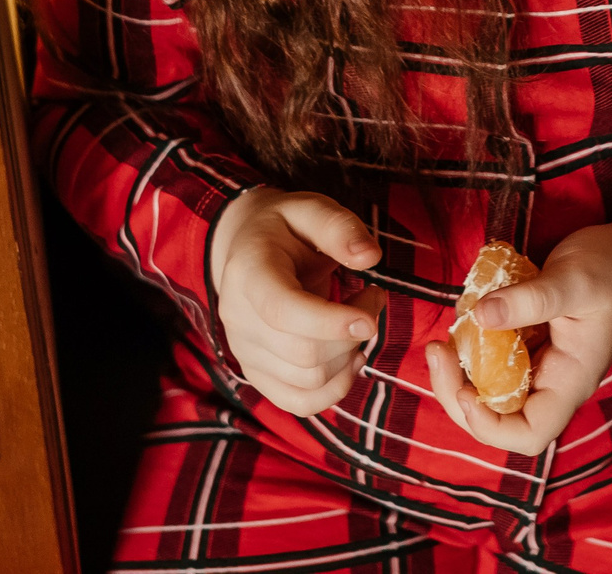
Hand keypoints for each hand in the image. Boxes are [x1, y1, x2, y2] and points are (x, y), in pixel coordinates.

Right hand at [208, 187, 381, 416]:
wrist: (247, 248)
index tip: (371, 316)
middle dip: (352, 333)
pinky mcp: (256, 372)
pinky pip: (298, 403)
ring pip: (308, 380)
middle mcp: (238, 317)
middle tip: (372, 298)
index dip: (331, 322)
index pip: (284, 310)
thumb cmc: (286, 227)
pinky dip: (334, 389)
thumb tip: (369, 256)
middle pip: (303, 353)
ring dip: (349, 356)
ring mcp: (244, 350)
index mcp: (248, 272)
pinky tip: (350, 358)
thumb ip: (340, 227)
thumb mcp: (311, 209)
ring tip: (359, 320)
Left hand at [424, 209, 611, 455]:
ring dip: (459, 373)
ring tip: (443, 340)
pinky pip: (493, 361)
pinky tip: (463, 320)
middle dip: (458, 395)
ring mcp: (540, 365)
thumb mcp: (572, 279)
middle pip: (498, 418)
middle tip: (438, 352)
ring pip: (490, 392)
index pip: (528, 433)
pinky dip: (471, 349)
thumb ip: (529, 299)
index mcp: (569, 380)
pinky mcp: (531, 344)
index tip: (466, 389)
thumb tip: (478, 317)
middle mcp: (552, 382)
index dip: (489, 425)